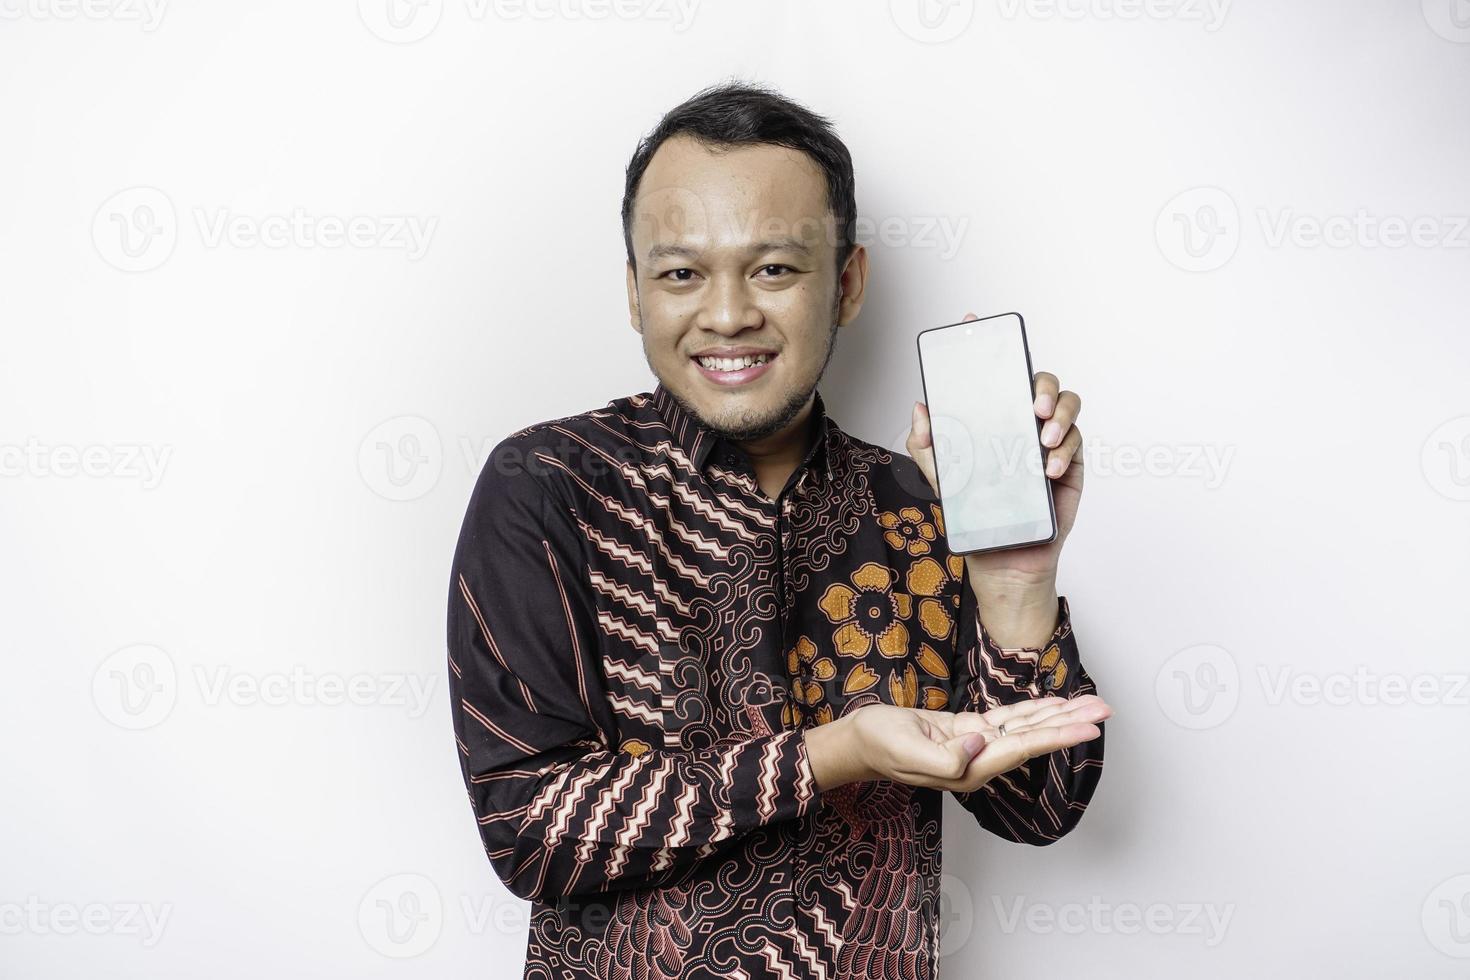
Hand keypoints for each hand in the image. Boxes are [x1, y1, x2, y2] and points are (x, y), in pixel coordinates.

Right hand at [837, 698, 1109, 793]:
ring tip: (1090, 705)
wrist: (859, 741)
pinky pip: (1007, 720)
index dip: (1058, 736)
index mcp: (970, 769)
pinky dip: (1032, 710)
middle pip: (1034, 739)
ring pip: (1026, 728)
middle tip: (1105, 710)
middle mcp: (980, 759)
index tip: (1089, 728)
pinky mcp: (967, 731)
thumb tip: (981, 743)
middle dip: (1071, 724)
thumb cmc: (878, 744)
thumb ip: (946, 756)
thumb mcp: (908, 750)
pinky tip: (1052, 705)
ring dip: (1058, 715)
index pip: (1024, 748)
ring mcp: (975, 745)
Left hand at [906, 312, 1084, 643]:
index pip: (996, 374)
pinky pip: (1076, 442)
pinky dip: (1065, 449)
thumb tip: (920, 406)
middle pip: (1040, 380)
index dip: (988, 344)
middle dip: (1040, 382)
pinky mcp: (1070, 464)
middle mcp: (1024, 422)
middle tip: (1031, 404)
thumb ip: (928, 445)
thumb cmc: (976, 514)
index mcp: (995, 418)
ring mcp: (1050, 441)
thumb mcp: (943, 479)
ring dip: (1059, 412)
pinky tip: (1048, 467)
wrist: (1004, 558)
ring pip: (1068, 403)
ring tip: (1042, 435)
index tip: (973, 321)